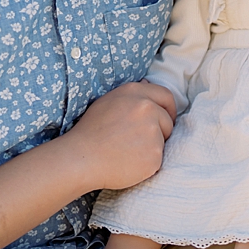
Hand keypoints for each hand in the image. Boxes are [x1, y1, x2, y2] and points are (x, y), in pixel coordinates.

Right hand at [62, 80, 176, 190]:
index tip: (166, 119)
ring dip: (151, 147)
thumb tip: (148, 84)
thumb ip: (131, 95)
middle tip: (138, 141)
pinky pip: (158, 159)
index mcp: (135, 93)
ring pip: (163, 141)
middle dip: (159, 131)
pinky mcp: (154, 154)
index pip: (166, 96)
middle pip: (167, 121)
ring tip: (127, 152)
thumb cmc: (90, 132)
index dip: (168, 109)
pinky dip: (147, 163)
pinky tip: (129, 163)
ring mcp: (152, 131)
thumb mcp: (107, 102)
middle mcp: (146, 108)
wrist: (81, 159)